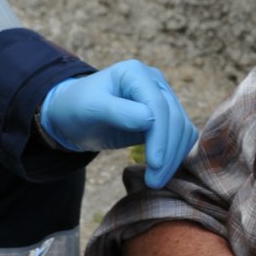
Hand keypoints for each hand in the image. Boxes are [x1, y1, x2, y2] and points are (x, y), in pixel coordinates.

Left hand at [38, 60, 197, 186]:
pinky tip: (163, 171)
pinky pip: (180, 135)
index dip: (160, 136)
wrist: (73, 114)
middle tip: (154, 182)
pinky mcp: (164, 118)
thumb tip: (150, 121)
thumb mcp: (90, 108)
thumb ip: (117, 111)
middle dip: (168, 151)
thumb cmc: (77, 107)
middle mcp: (154, 83)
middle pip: (174, 117)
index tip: (155, 164)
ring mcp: (162, 99)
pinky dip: (176, 154)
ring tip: (156, 181)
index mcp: (135, 73)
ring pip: (182, 128)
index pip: (158, 105)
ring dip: (174, 156)